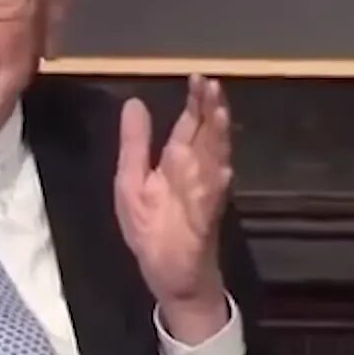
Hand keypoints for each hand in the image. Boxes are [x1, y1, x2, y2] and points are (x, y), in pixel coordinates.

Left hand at [114, 74, 232, 342]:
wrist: (167, 277)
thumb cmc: (152, 230)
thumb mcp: (131, 181)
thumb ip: (134, 144)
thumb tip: (134, 102)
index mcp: (177, 165)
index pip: (190, 126)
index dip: (195, 103)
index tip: (199, 77)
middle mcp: (195, 176)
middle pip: (207, 137)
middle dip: (211, 112)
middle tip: (214, 85)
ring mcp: (201, 198)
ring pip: (214, 162)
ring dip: (219, 140)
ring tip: (220, 115)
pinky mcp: (201, 223)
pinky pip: (210, 202)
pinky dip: (217, 185)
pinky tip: (222, 168)